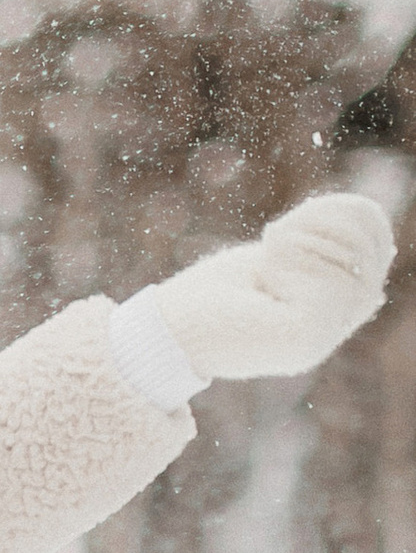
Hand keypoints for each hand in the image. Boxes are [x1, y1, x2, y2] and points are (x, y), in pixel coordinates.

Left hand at [154, 190, 393, 382]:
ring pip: (353, 261)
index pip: (378, 243)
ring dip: (303, 239)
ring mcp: (324, 336)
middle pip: (372, 249)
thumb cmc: (213, 294)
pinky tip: (262, 279)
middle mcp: (334, 325)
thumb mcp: (277, 260)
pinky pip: (327, 278)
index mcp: (331, 305)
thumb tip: (385, 246)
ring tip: (265, 257)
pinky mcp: (309, 338)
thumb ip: (325, 250)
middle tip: (273, 237)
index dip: (350, 214)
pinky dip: (289, 260)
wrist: (167, 333)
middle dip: (326, 223)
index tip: (293, 221)